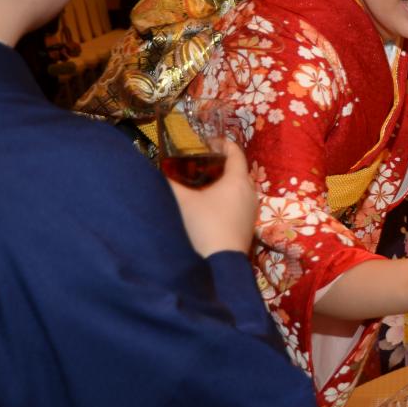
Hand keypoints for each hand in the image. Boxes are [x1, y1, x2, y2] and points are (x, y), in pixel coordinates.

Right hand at [167, 140, 256, 256]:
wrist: (219, 264)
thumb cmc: (202, 226)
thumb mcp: (181, 201)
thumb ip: (168, 183)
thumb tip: (156, 173)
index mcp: (237, 180)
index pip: (236, 153)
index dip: (223, 143)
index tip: (209, 141)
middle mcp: (250, 193)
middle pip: (238, 171)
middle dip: (221, 164)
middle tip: (201, 163)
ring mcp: (252, 211)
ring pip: (239, 190)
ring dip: (224, 184)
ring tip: (203, 184)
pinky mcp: (249, 227)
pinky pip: (239, 205)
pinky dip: (227, 200)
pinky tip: (210, 207)